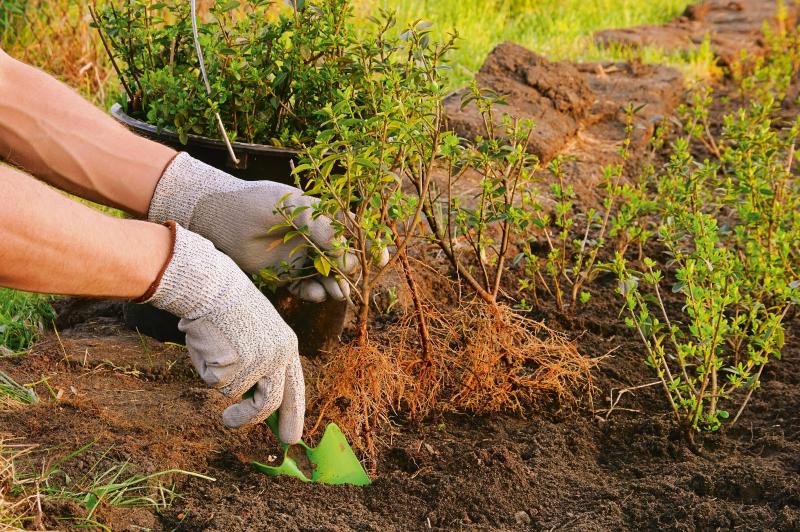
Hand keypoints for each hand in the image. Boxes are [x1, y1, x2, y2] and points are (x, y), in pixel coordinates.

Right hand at [141, 222, 304, 442]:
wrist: (211, 286)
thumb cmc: (228, 307)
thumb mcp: (257, 333)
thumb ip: (260, 363)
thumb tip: (253, 400)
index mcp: (287, 346)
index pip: (295, 387)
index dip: (293, 413)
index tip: (291, 435)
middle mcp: (277, 357)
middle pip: (272, 403)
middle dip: (260, 423)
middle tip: (244, 431)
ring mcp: (257, 363)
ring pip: (238, 396)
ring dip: (228, 397)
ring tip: (219, 384)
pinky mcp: (234, 367)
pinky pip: (216, 383)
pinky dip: (207, 370)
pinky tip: (208, 346)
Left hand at [148, 153, 387, 301]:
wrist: (211, 218)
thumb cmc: (251, 205)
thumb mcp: (291, 211)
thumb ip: (321, 231)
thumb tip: (350, 258)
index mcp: (318, 214)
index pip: (352, 228)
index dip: (369, 243)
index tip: (381, 257)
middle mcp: (311, 236)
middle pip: (343, 257)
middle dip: (352, 271)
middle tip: (353, 283)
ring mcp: (298, 255)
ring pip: (326, 275)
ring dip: (335, 285)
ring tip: (336, 294)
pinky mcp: (283, 273)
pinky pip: (305, 287)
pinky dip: (313, 293)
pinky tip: (315, 294)